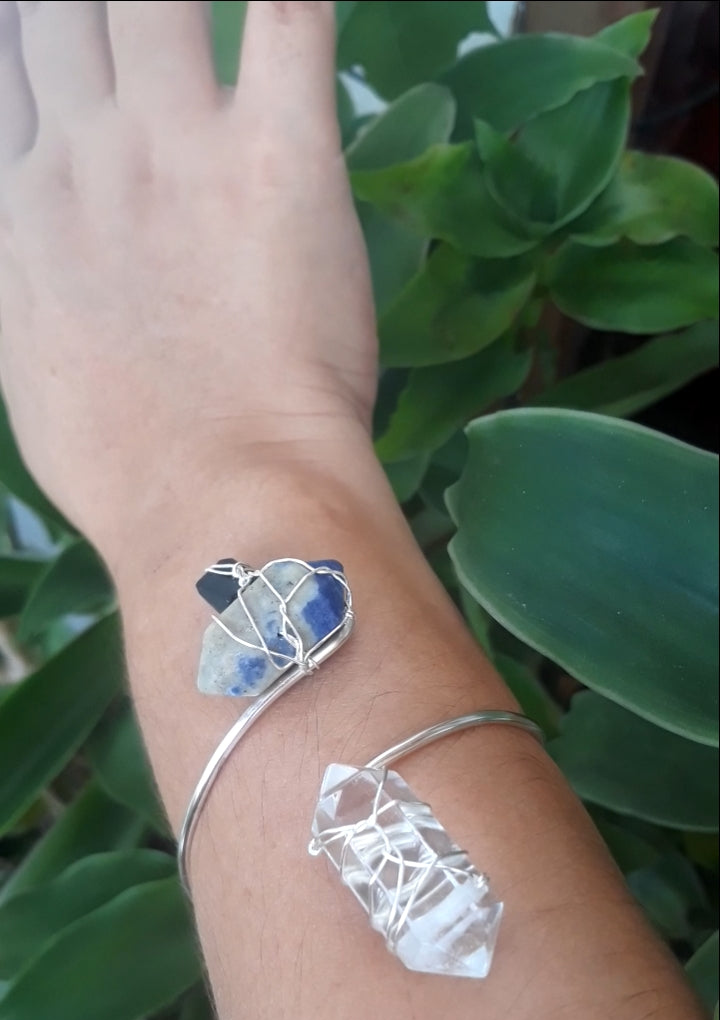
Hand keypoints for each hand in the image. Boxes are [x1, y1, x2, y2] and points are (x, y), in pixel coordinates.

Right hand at [0, 0, 377, 541]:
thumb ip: (29, 280)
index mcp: (24, 202)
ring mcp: (179, 144)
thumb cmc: (123, 464)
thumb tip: (41, 260)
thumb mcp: (29, 361)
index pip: (10, 64)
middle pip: (64, 9)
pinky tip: (289, 1)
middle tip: (130, 17)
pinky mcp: (280, 154)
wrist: (213, 500)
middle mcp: (86, 151)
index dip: (31, 29)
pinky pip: (288, 19)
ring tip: (188, 8)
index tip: (55, 27)